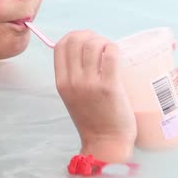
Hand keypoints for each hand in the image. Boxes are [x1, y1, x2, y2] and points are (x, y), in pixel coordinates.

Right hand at [54, 30, 136, 162]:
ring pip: (93, 44)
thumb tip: (85, 52)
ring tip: (110, 49)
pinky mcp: (109, 86)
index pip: (61, 46)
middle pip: (76, 40)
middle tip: (101, 43)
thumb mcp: (72, 97)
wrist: (106, 142)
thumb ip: (73, 77)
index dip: (73, 36)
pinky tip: (117, 54)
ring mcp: (90, 83)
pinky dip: (114, 48)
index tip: (86, 39)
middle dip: (90, 35)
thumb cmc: (92, 119)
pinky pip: (111, 55)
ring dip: (103, 41)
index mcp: (61, 82)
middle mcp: (72, 81)